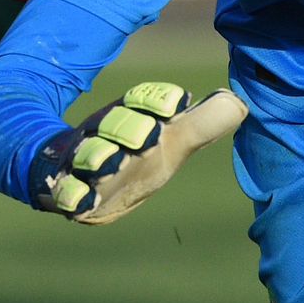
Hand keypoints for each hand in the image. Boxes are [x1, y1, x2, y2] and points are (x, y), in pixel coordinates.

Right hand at [32, 82, 246, 225]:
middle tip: (149, 135)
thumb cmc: (131, 155)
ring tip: (106, 161)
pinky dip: (71, 195)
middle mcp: (106, 136)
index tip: (178, 104)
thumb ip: (201, 125)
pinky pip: (65, 193)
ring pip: (89, 155)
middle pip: (115, 125)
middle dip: (130, 127)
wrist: (67, 173)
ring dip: (97, 156)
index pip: (142, 102)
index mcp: (131, 118)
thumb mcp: (168, 140)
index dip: (157, 101)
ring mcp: (83, 164)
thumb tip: (238, 104)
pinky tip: (80, 201)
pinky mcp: (67, 193)